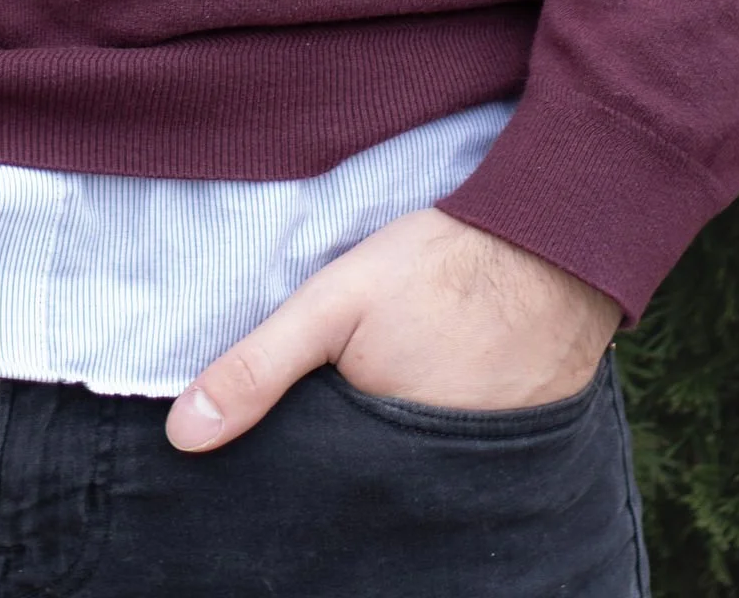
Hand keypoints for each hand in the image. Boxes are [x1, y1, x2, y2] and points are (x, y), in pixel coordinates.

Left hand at [164, 206, 619, 451]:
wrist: (555, 243)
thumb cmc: (442, 269)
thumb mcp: (334, 303)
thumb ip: (260, 367)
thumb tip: (183, 437)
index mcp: (383, 463)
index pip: (318, 496)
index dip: (290, 477)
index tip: (265, 459)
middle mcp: (434, 486)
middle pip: (362, 491)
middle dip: (335, 472)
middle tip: (328, 412)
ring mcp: (477, 472)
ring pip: (407, 477)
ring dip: (384, 454)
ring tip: (372, 402)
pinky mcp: (510, 452)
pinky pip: (454, 465)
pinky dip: (430, 439)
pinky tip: (419, 398)